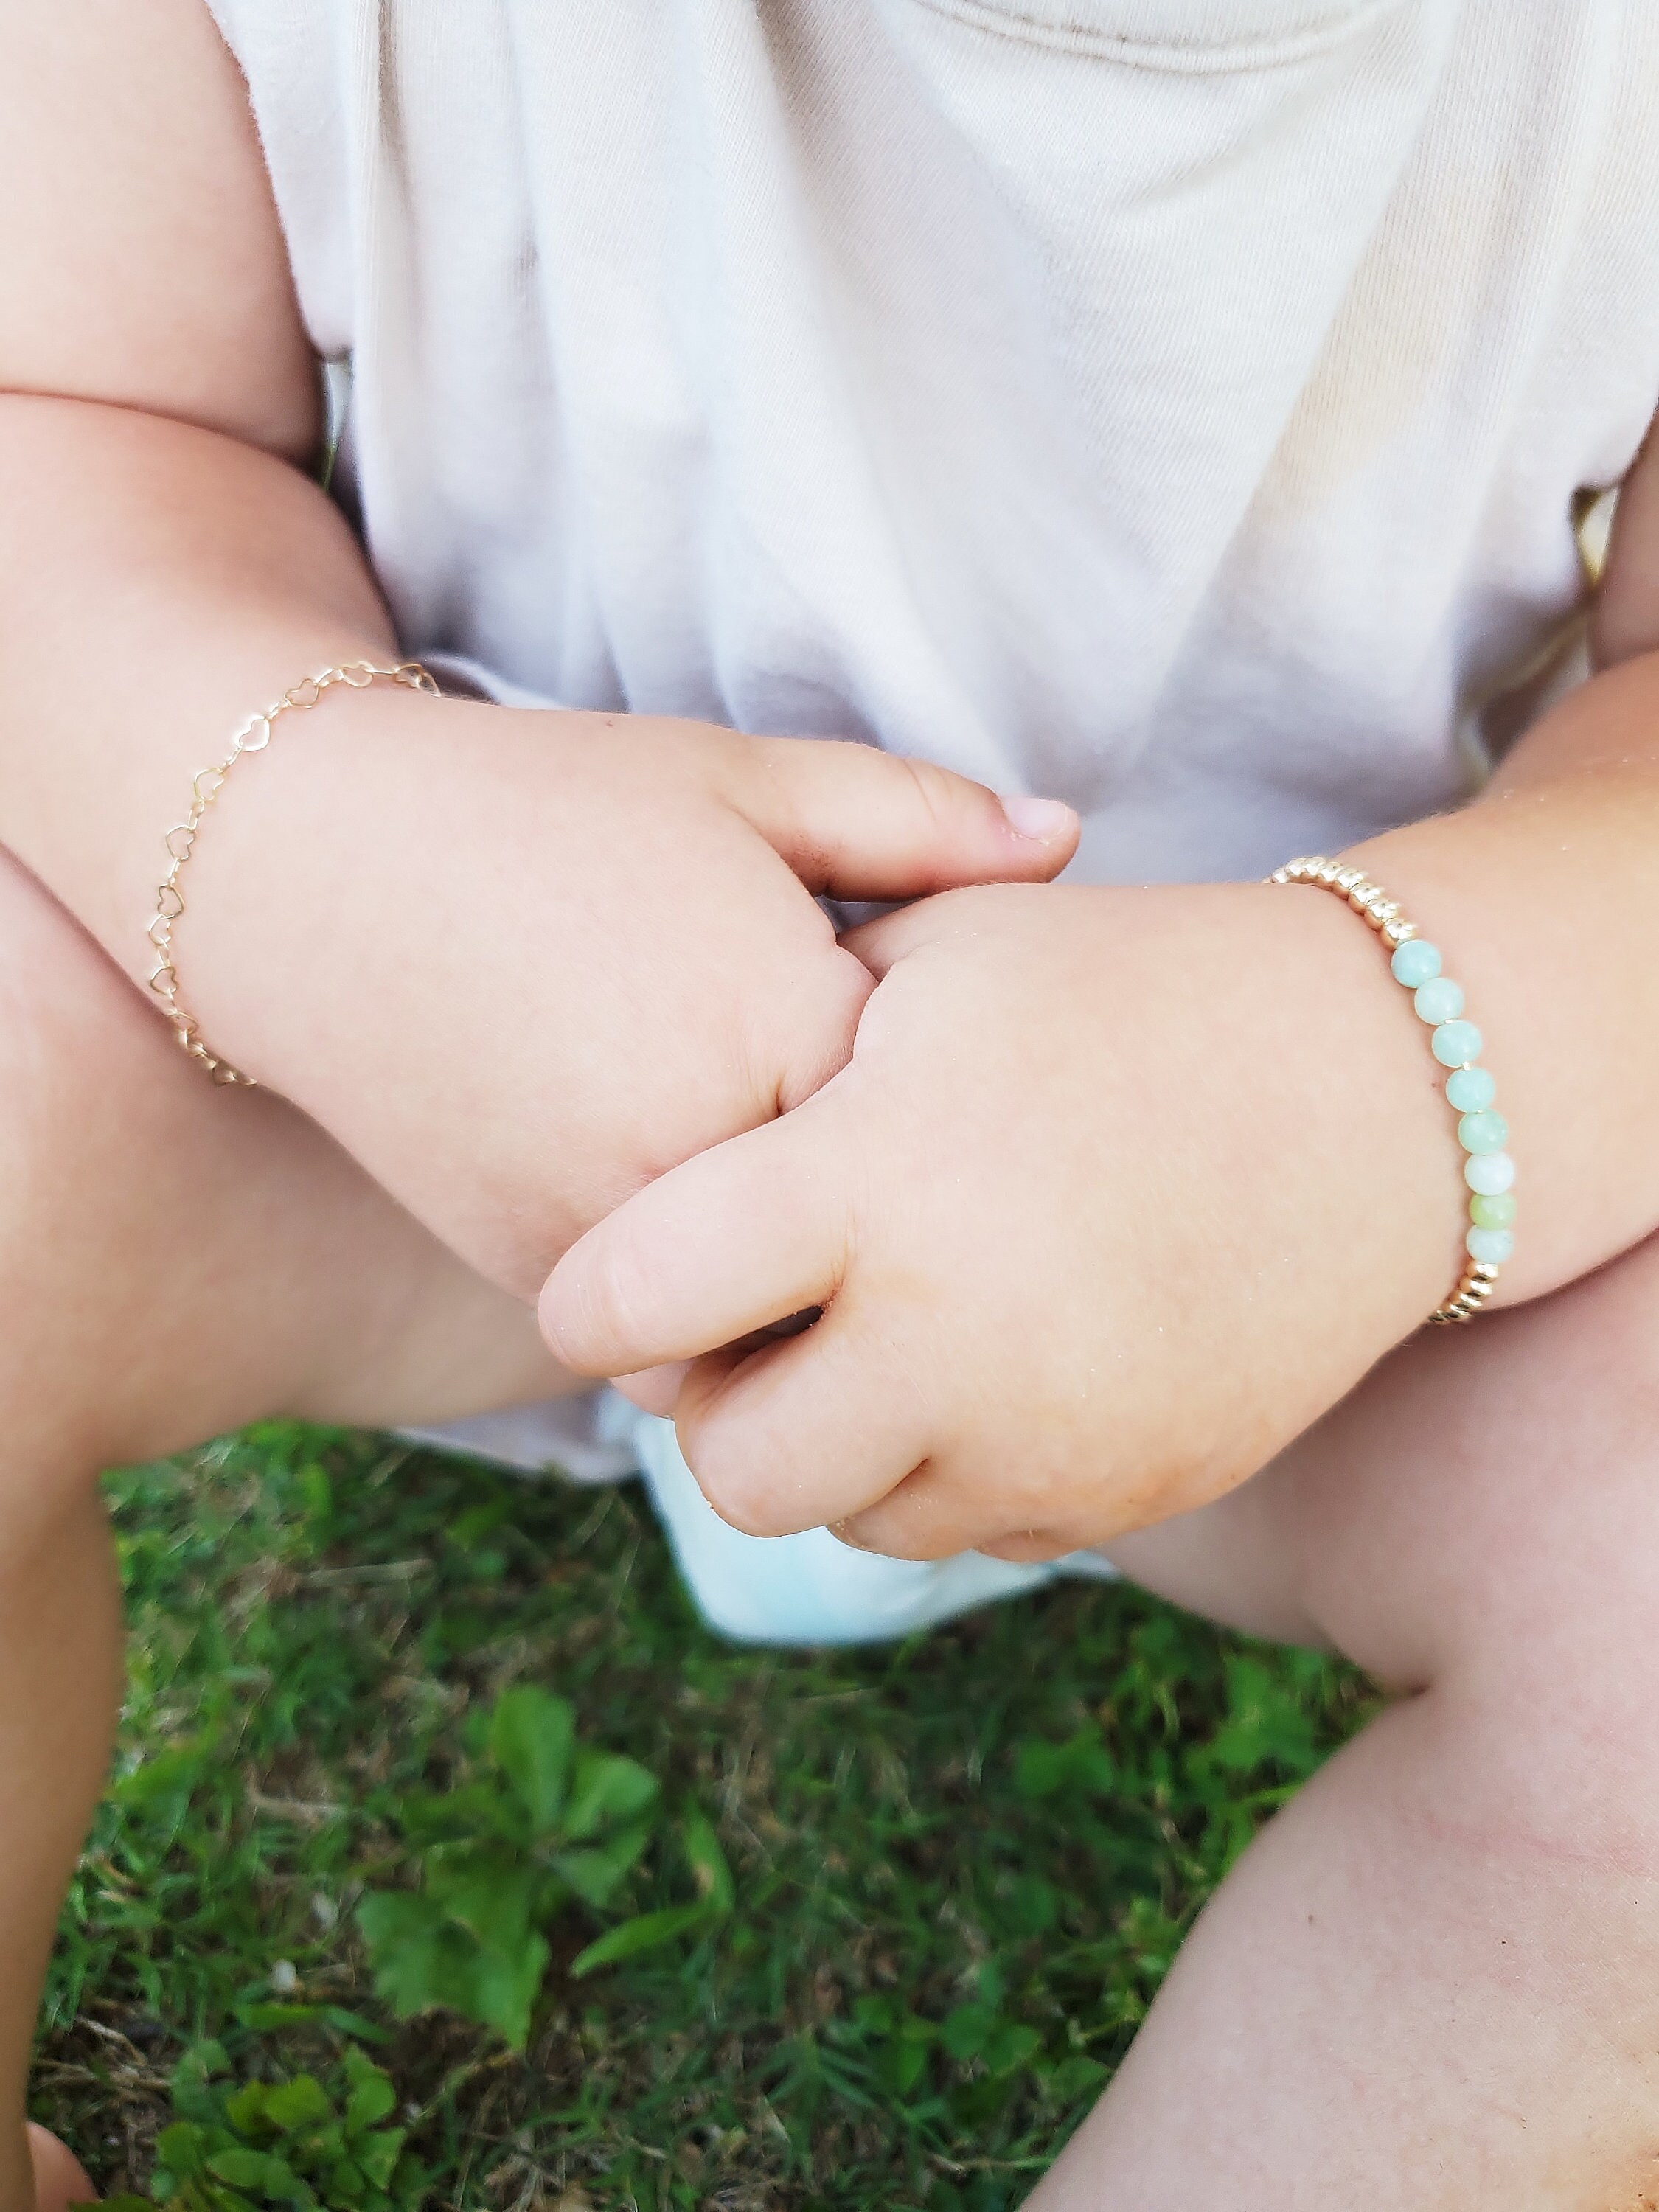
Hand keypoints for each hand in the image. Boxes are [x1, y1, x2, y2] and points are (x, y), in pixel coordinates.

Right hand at [188, 698, 1075, 1295]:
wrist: (313, 875)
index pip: (952, 1120)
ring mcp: (610, 1238)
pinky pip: (669, 1347)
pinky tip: (721, 1232)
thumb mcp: (741, 781)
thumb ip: (916, 819)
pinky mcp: (534, 1279)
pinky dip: (710, 1316)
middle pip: (880, 1252)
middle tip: (962, 1195)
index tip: (1003, 1088)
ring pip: (777, 1326)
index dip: (984, 1100)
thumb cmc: (551, 809)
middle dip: (916, 1227)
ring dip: (811, 1291)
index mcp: (786, 1028)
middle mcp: (703, 1159)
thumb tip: (1069, 841)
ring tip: (833, 1219)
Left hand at [540, 882, 1460, 1557]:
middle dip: (717, 1405)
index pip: (624, 1303)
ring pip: (844, 1519)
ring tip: (890, 1324)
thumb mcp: (942, 953)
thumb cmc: (1129, 989)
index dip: (594, 1295)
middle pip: (729, 1466)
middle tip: (759, 1323)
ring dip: (834, 1441)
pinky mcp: (1125, 1497)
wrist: (1384, 1091)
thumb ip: (779, 1045)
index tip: (621, 1274)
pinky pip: (967, 1530)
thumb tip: (662, 1150)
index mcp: (871, 1178)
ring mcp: (1048, 1438)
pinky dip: (946, 1464)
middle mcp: (951, 1336)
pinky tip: (992, 1355)